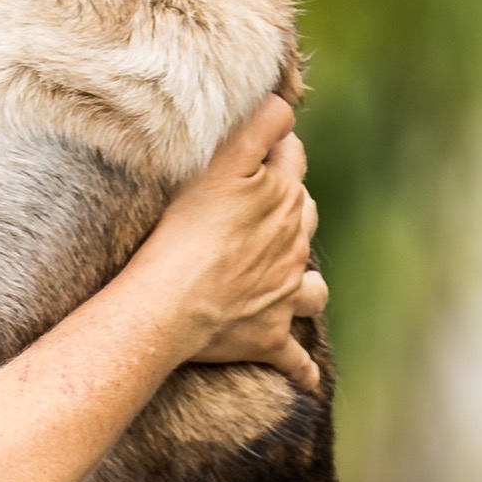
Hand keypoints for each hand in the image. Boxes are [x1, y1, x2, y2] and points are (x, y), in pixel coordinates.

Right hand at [132, 96, 326, 395]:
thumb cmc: (184, 230)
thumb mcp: (221, 160)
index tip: (255, 153)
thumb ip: (260, 124)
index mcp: (284, 200)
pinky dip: (302, 370)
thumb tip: (287, 102)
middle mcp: (294, 246)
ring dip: (306, 283)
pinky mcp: (269, 338)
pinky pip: (295, 360)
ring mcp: (284, 295)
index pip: (292, 161)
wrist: (168, 304)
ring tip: (288, 282)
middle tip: (258, 212)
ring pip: (313, 286)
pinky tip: (306, 379)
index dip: (275, 152)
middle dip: (290, 211)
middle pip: (303, 218)